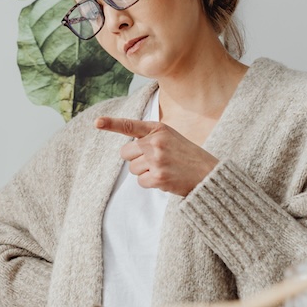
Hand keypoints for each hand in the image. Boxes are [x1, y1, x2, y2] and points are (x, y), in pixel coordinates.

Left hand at [95, 116, 217, 195]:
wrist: (209, 174)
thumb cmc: (187, 156)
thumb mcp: (171, 137)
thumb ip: (150, 137)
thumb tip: (128, 149)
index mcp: (159, 129)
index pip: (130, 126)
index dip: (111, 124)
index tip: (97, 122)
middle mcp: (156, 142)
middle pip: (125, 153)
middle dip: (135, 159)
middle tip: (155, 161)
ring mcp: (156, 160)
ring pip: (132, 169)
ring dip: (144, 172)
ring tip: (164, 169)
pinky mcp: (158, 177)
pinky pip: (141, 182)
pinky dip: (150, 183)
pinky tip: (165, 179)